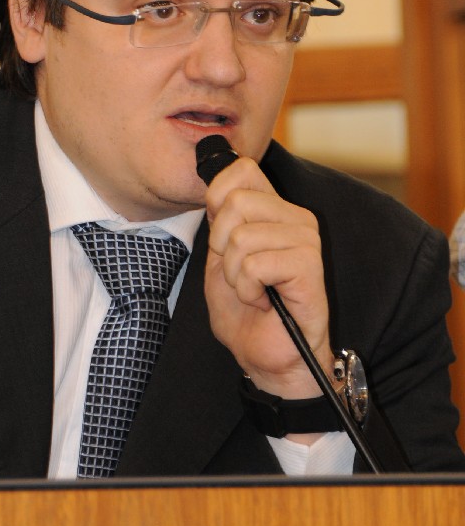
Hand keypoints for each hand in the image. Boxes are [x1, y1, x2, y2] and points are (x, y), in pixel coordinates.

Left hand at [204, 156, 332, 398]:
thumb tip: (216, 184)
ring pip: (241, 237)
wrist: (265, 355)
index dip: (217, 198)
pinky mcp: (309, 265)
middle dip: (221, 246)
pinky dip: (248, 289)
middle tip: (241, 274)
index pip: (242, 169)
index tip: (222, 239)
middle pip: (234, 201)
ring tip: (254, 291)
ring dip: (235, 275)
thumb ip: (219, 219)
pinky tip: (265, 301)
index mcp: (274, 209)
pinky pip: (255, 265)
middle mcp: (295, 217)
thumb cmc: (246, 310)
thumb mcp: (220, 256)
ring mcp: (306, 239)